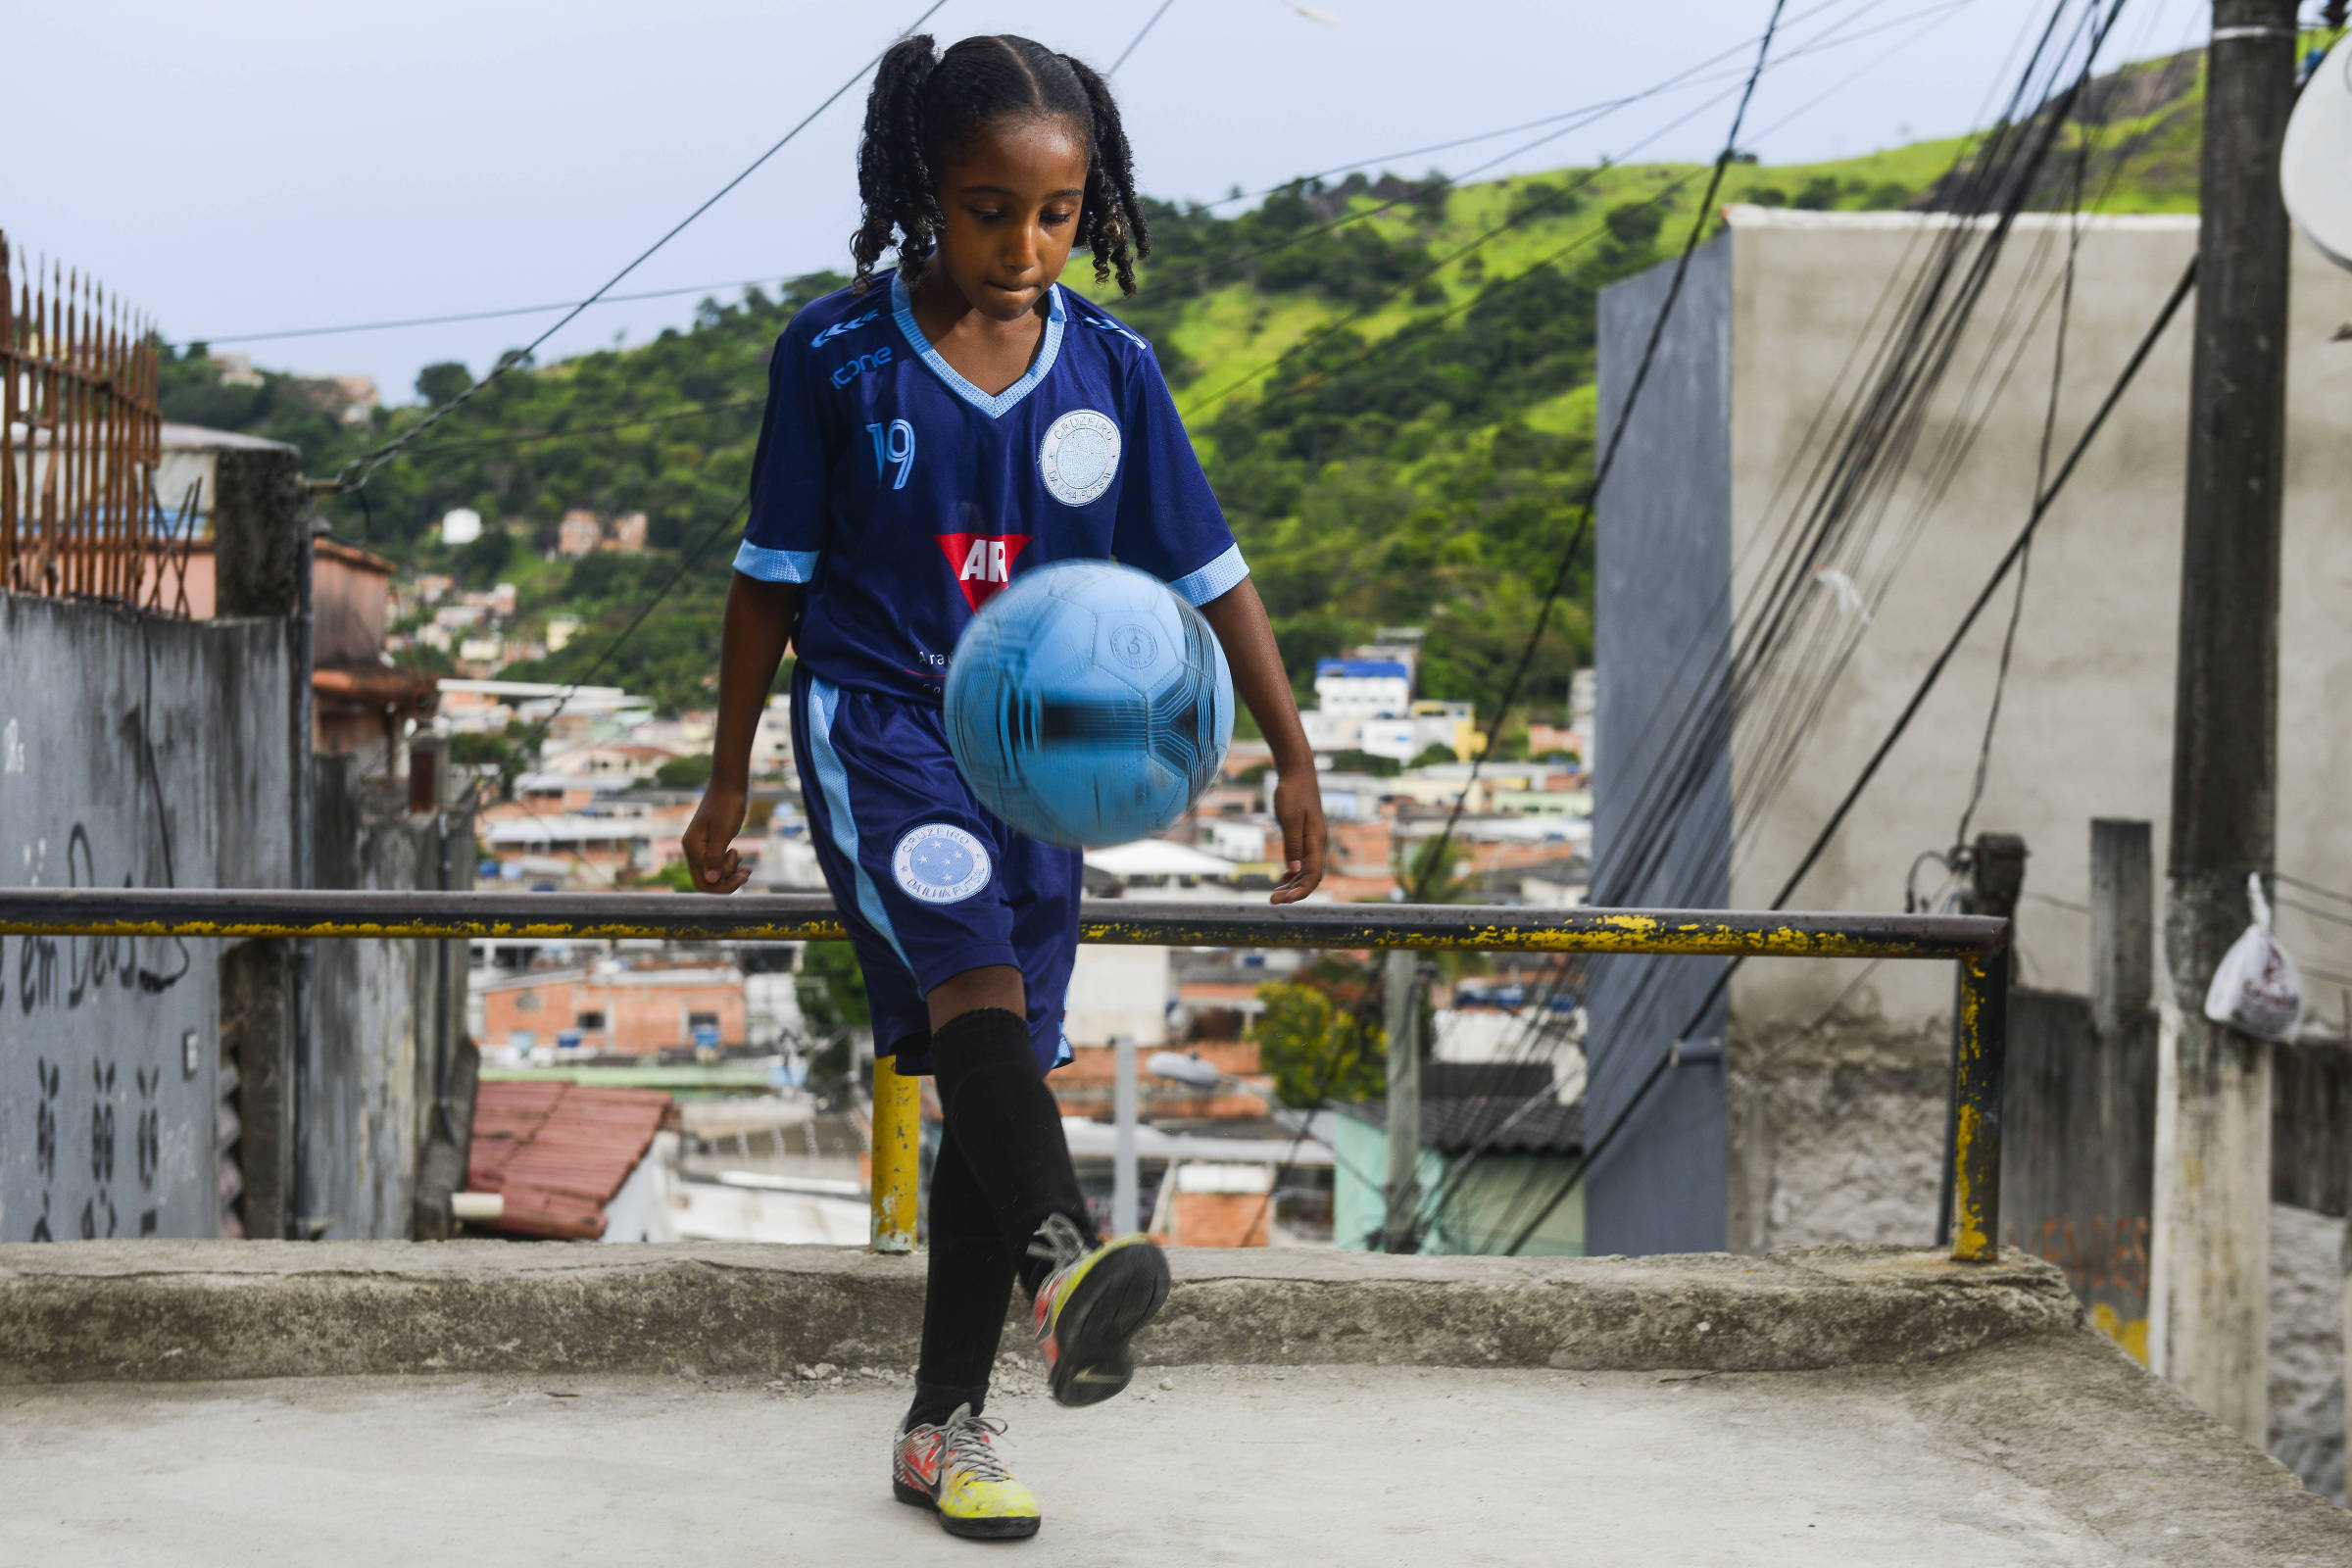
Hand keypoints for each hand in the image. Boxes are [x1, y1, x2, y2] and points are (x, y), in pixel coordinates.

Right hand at [681, 783, 751, 893]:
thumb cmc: (727, 805)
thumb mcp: (723, 831)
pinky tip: (742, 860)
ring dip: (730, 873)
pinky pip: (717, 863)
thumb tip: (711, 881)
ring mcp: (701, 847)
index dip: (722, 887)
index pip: (703, 881)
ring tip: (747, 867)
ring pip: (713, 873)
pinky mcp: (710, 844)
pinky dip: (729, 865)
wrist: (729, 786)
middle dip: (727, 882)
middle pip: (707, 881)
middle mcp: (693, 850)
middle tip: (747, 873)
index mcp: (692, 848)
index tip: (742, 877)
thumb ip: (715, 856)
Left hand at [1269, 765, 1325, 904]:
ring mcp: (1313, 840)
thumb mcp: (1288, 819)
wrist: (1297, 772)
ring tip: (1274, 895)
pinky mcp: (1306, 836)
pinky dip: (1293, 874)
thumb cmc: (1292, 792)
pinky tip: (1282, 880)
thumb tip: (1293, 872)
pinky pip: (1303, 862)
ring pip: (1307, 871)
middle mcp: (1318, 844)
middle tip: (1272, 901)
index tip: (1284, 901)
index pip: (1314, 875)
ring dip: (1292, 886)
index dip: (1301, 892)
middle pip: (1311, 877)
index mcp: (1316, 841)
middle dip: (1294, 892)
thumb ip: (1292, 845)